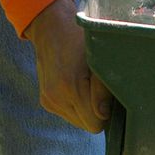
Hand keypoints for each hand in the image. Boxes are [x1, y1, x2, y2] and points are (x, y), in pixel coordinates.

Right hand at [24, 0, 111, 133]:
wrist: (51, 28)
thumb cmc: (81, 40)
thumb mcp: (99, 59)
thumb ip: (104, 89)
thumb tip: (104, 114)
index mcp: (71, 88)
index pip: (96, 124)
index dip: (107, 113)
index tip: (108, 96)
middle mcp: (56, 98)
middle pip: (88, 125)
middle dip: (97, 112)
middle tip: (98, 89)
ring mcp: (49, 101)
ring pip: (79, 122)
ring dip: (87, 109)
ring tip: (86, 86)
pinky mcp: (46, 101)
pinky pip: (69, 115)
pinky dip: (76, 106)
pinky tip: (76, 87)